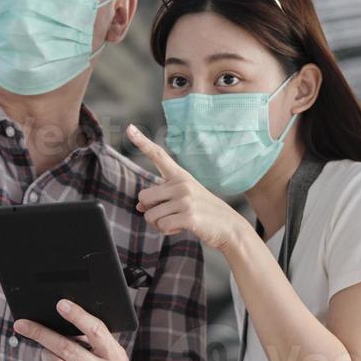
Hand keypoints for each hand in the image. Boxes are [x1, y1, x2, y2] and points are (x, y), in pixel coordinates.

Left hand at [15, 299, 137, 360]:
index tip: (61, 304)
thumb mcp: (112, 352)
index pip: (96, 331)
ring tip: (48, 352)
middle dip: (41, 333)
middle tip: (23, 325)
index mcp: (115, 356)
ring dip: (46, 355)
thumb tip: (59, 319)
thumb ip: (94, 338)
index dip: (78, 316)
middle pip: (66, 348)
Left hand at [127, 125, 249, 253]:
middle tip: (167, 214)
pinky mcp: (188, 216)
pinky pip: (161, 226)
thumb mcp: (184, 199)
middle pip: (143, 196)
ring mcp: (186, 199)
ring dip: (158, 224)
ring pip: (150, 215)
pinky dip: (167, 231)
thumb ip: (161, 198)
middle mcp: (182, 184)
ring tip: (176, 222)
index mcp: (180, 176)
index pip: (158, 155)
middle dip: (150, 209)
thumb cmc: (204, 212)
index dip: (142, 142)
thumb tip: (139, 206)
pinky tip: (180, 228)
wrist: (230, 226)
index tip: (130, 128)